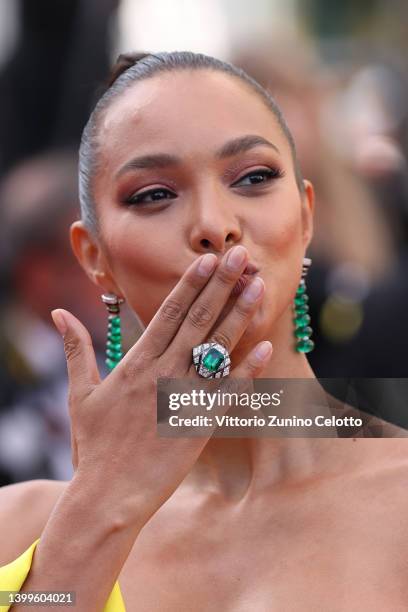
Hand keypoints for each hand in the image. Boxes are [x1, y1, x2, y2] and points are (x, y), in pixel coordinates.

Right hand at [51, 246, 272, 526]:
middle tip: (241, 255)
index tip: (208, 259)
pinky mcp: (200, 425)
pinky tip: (267, 347)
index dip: (191, 284)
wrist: (109, 495)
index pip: (168, 313)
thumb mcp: (80, 393)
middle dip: (220, 285)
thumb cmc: (93, 445)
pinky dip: (249, 370)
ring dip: (239, 315)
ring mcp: (184, 399)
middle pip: (198, 321)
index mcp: (136, 364)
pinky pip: (229, 392)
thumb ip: (75, 350)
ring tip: (258, 286)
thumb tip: (56, 314)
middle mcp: (163, 374)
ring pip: (218, 349)